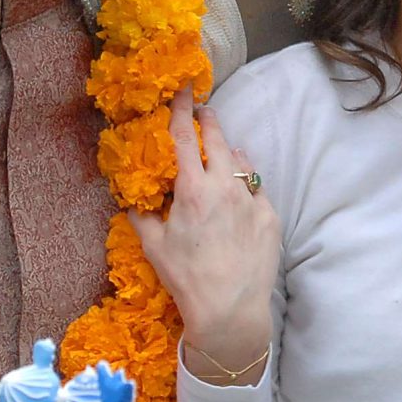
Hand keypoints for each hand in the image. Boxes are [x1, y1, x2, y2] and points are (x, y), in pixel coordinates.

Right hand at [129, 85, 279, 382]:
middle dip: (208, 120)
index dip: (181, 110)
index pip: (184, 137)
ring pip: (241, 160)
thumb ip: (142, 216)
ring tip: (220, 155)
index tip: (183, 91)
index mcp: (193, 189)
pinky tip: (238, 192)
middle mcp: (224, 186)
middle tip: (202, 112)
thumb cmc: (186, 279)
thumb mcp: (154, 246)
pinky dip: (245, 182)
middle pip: (218, 138)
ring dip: (228, 152)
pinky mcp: (270, 215)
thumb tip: (130, 200)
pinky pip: (256, 187)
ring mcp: (252, 199)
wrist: (230, 310)